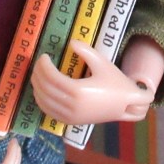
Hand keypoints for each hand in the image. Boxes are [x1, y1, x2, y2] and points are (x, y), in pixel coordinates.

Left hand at [30, 39, 155, 125]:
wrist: (126, 105)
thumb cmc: (115, 83)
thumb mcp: (102, 63)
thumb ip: (85, 51)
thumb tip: (70, 42)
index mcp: (78, 91)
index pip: (51, 78)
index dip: (44, 66)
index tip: (44, 56)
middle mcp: (72, 106)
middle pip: (45, 89)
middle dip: (38, 74)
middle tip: (39, 63)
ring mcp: (70, 116)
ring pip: (44, 102)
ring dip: (37, 87)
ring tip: (38, 74)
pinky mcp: (71, 121)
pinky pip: (49, 112)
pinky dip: (41, 100)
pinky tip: (41, 90)